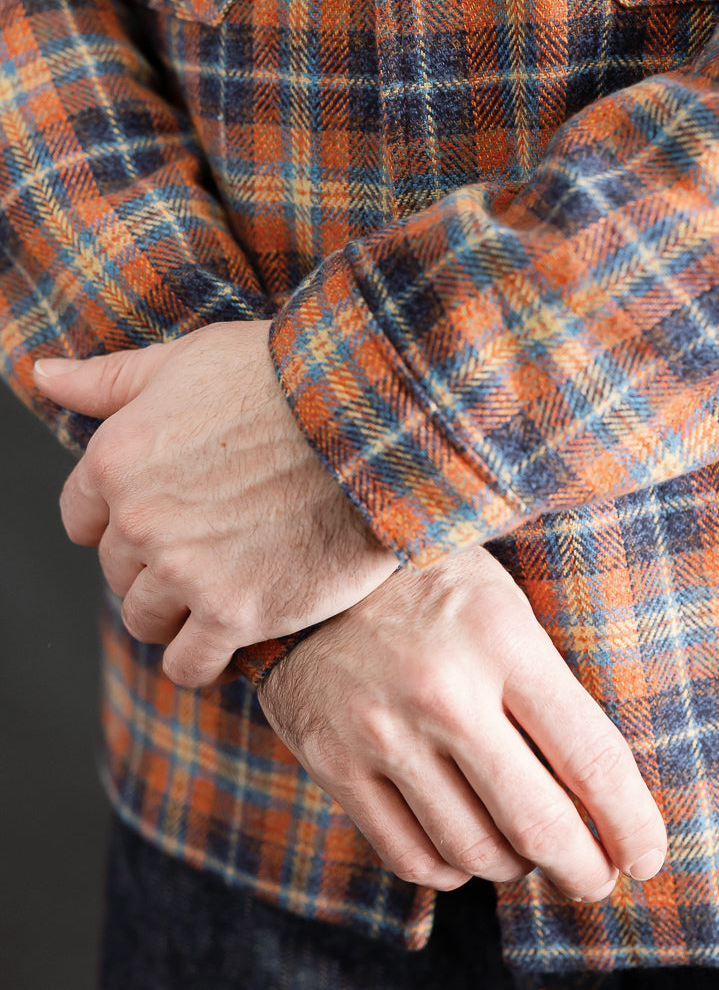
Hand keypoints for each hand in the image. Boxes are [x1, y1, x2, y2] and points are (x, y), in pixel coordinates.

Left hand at [33, 321, 397, 686]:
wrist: (370, 416)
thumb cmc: (283, 375)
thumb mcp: (187, 358)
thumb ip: (109, 378)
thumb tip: (45, 374)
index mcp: (115, 458)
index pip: (81, 518)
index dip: (122, 517)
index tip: (166, 512)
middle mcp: (137, 521)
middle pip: (117, 570)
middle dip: (155, 559)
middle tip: (213, 539)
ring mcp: (184, 572)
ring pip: (146, 620)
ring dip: (177, 609)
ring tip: (226, 582)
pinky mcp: (236, 614)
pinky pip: (190, 664)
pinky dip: (204, 656)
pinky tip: (232, 631)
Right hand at [258, 546, 666, 899]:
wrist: (302, 557)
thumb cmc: (425, 574)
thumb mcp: (499, 598)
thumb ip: (547, 681)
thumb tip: (604, 786)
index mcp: (501, 636)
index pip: (591, 756)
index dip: (631, 822)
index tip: (647, 854)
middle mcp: (444, 690)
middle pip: (538, 823)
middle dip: (582, 869)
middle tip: (595, 877)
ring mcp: (382, 730)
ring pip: (475, 851)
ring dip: (514, 867)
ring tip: (525, 851)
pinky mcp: (332, 760)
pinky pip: (409, 855)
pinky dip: (450, 869)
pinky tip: (463, 847)